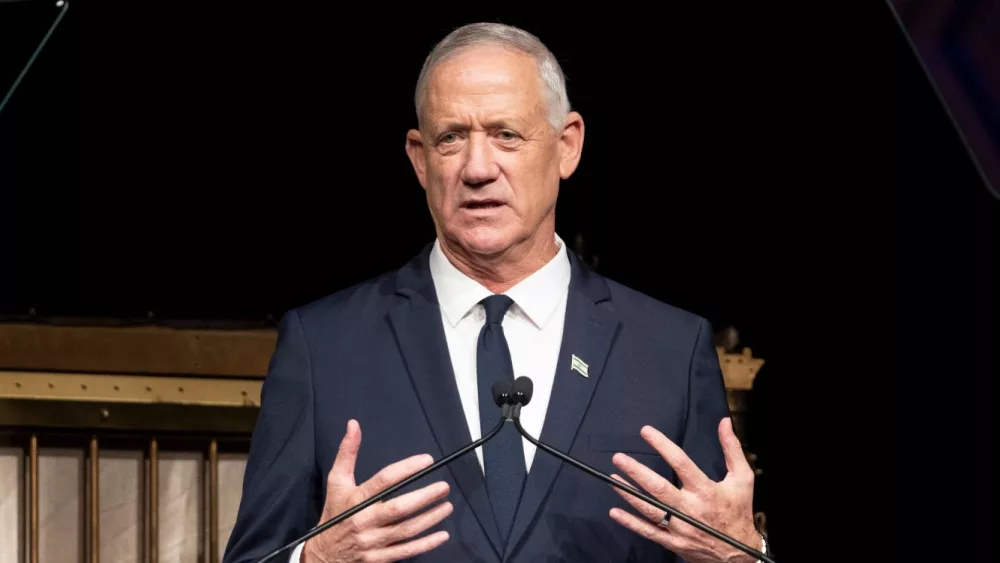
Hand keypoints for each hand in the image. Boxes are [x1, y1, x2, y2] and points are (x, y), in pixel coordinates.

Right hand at [302, 420, 452, 562]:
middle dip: (423, 497)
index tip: (426, 460)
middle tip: (443, 487)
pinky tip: (442, 535)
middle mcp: (364, 521)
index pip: (383, 481)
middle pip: (398, 508)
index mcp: (355, 499)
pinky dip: (426, 544)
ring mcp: (372, 542)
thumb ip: (347, 453)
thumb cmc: (334, 513)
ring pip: (406, 530)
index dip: (406, 469)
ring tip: (447, 506)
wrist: (323, 555)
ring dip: (430, 518)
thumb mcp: (336, 482)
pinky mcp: (379, 558)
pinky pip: (406, 551)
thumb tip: (354, 424)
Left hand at [608, 418, 759, 562]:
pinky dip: (630, 522)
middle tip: (619, 458)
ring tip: (613, 478)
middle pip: (659, 488)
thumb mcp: (743, 479)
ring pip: (650, 509)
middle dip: (636, 472)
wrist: (740, 553)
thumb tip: (724, 422)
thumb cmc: (739, 511)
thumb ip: (732, 449)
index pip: (681, 463)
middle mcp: (690, 509)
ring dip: (629, 494)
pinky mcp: (674, 542)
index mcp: (705, 490)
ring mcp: (680, 528)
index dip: (663, 445)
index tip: (645, 431)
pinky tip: (615, 511)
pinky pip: (649, 531)